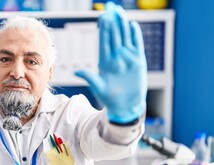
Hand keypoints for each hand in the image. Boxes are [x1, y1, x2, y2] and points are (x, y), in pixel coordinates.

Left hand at [75, 2, 146, 123]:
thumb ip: (89, 77)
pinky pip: (137, 45)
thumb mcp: (99, 87)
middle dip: (113, 22)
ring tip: (120, 12)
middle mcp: (116, 57)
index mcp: (105, 61)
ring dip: (123, 25)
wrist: (126, 105)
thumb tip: (75, 72)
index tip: (103, 17)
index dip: (104, 30)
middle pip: (114, 36)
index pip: (104, 42)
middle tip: (111, 7)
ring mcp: (127, 58)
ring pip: (125, 38)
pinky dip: (135, 36)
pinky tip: (133, 25)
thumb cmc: (110, 98)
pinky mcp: (138, 61)